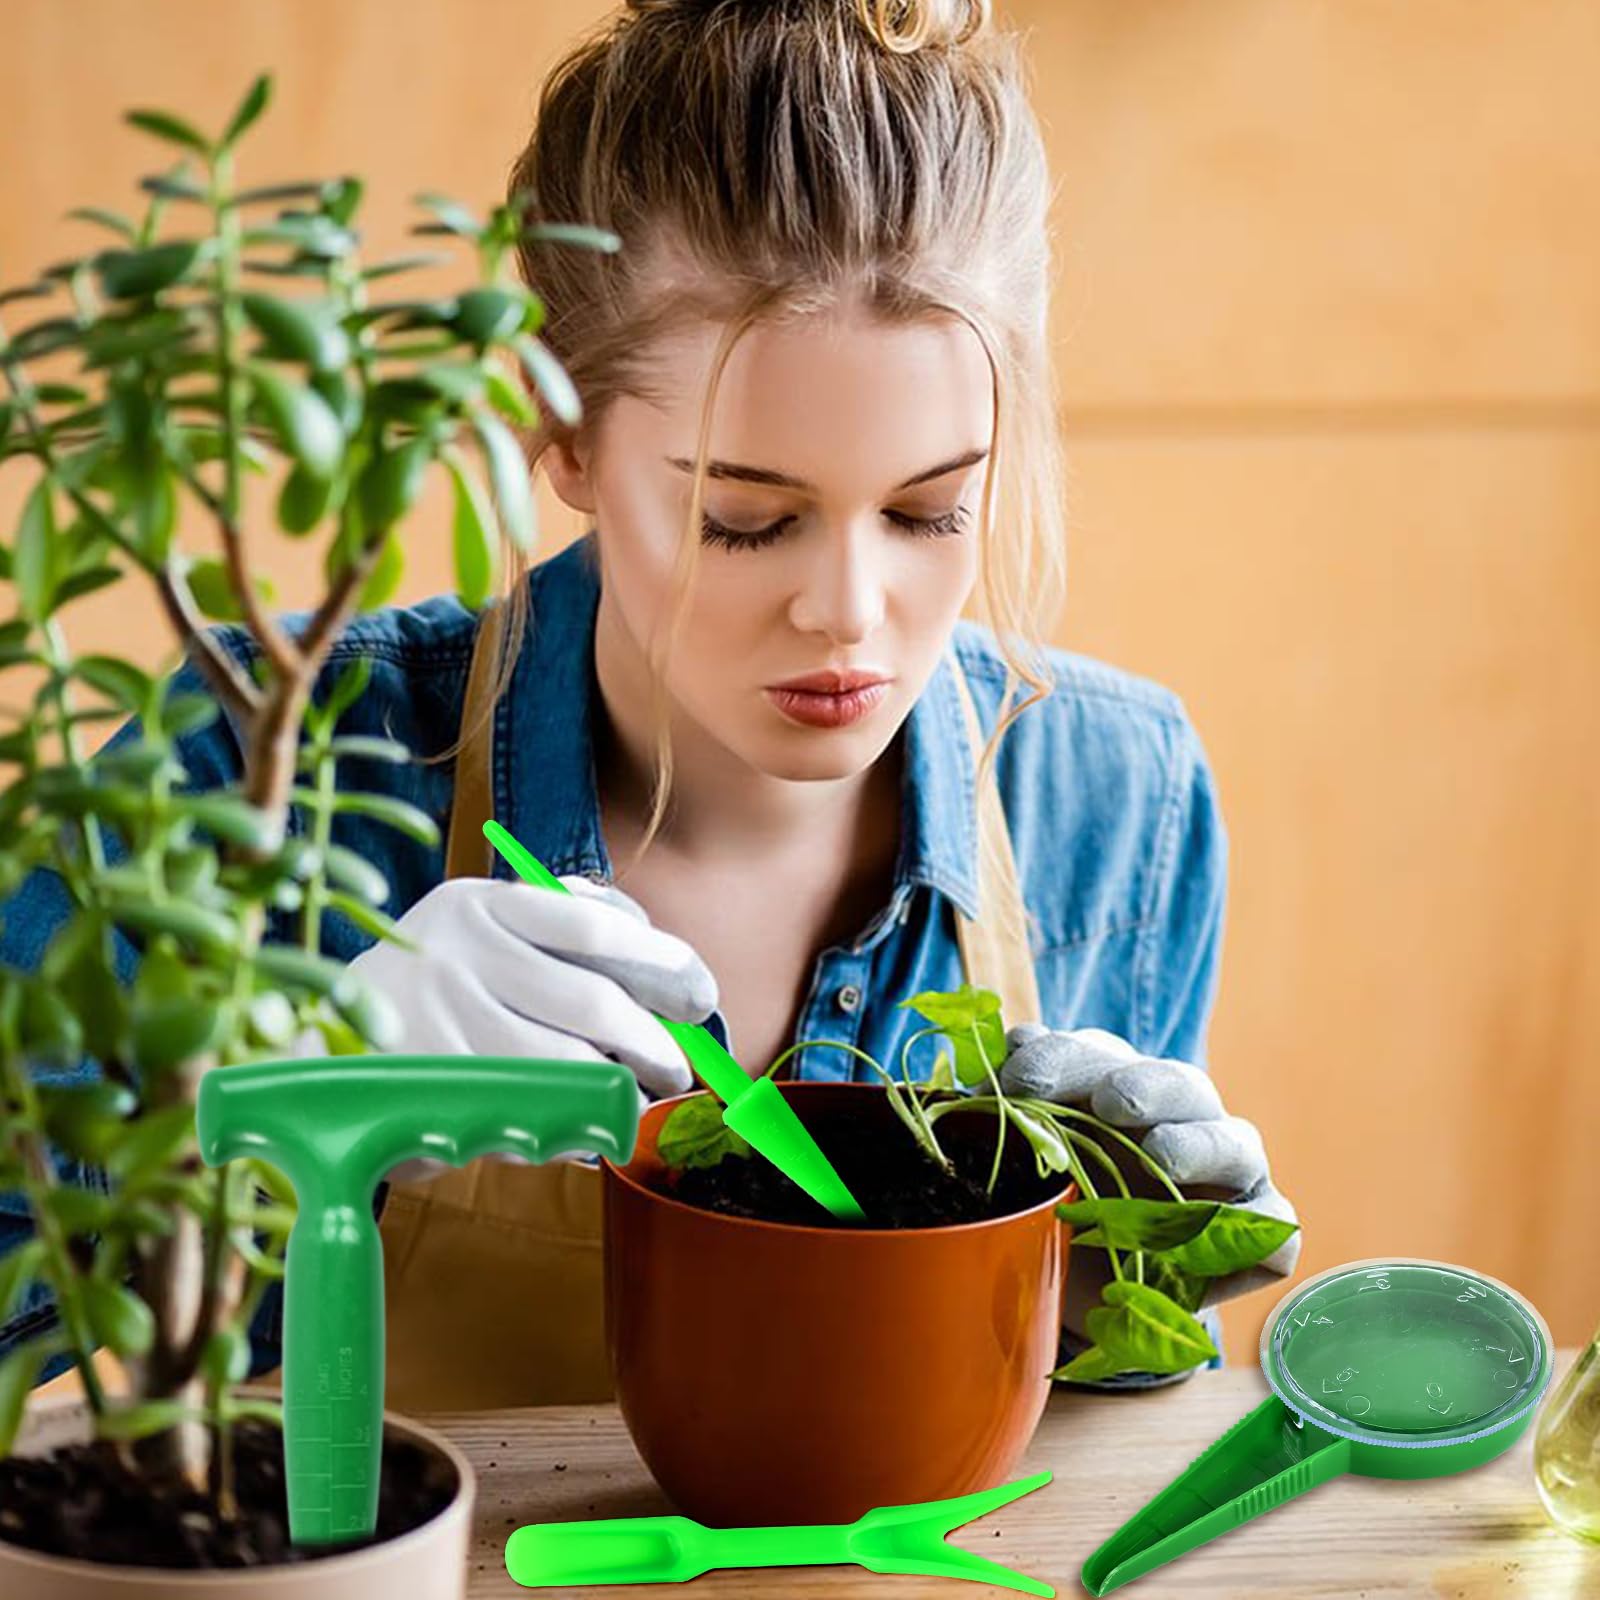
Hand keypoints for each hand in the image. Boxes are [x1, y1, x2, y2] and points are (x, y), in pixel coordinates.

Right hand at [300, 873, 716, 1181]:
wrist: (323, 1041)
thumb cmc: (434, 980)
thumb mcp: (480, 927)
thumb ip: (556, 917)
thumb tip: (651, 944)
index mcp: (479, 904)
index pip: (592, 925)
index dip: (659, 959)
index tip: (700, 991)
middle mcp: (458, 956)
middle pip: (590, 1002)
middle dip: (652, 1042)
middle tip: (679, 1068)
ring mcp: (442, 1024)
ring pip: (565, 1066)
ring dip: (618, 1090)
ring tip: (636, 1097)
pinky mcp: (431, 1089)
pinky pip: (527, 1111)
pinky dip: (568, 1122)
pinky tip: (582, 1122)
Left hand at [999, 1023, 1300, 1320]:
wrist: (1078, 1291)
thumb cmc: (1059, 1205)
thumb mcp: (1030, 1159)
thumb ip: (1023, 1106)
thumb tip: (1020, 1043)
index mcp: (1123, 1088)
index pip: (1102, 1056)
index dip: (1063, 1060)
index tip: (1019, 1081)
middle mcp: (1185, 1119)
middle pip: (1178, 1084)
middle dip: (1142, 1086)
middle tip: (1107, 1100)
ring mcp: (1229, 1176)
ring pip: (1234, 1143)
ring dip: (1199, 1144)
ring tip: (1159, 1156)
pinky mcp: (1257, 1237)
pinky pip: (1275, 1230)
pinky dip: (1258, 1229)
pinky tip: (1220, 1234)